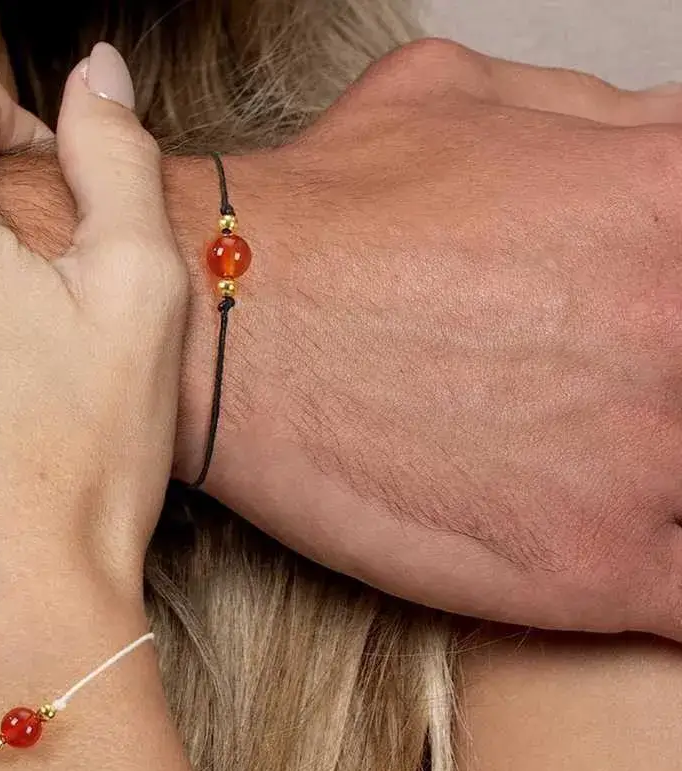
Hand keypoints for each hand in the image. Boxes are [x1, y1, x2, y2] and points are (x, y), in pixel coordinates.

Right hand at [201, 39, 681, 638]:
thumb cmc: (322, 220)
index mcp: (672, 205)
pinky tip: (624, 562)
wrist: (221, 331)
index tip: (645, 333)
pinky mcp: (591, 568)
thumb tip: (657, 139)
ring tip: (608, 480)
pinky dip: (668, 585)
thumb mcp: (460, 97)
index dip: (675, 302)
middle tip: (609, 403)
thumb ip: (596, 120)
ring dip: (671, 493)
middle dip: (665, 391)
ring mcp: (649, 458)